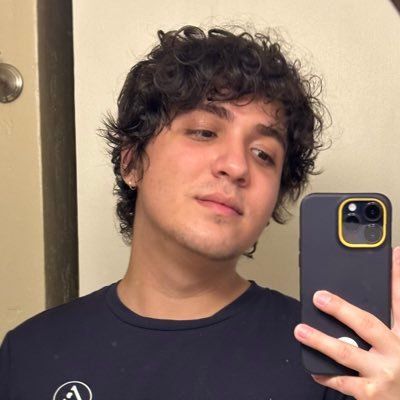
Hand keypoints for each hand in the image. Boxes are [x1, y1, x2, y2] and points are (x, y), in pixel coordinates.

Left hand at [294, 247, 399, 399]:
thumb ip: (392, 319)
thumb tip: (381, 288)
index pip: (399, 301)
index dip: (397, 276)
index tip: (392, 253)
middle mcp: (396, 352)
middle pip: (366, 324)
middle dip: (341, 309)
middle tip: (319, 296)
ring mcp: (383, 374)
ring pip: (346, 353)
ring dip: (320, 341)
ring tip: (300, 330)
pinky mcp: (371, 394)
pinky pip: (342, 382)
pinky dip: (326, 375)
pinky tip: (313, 369)